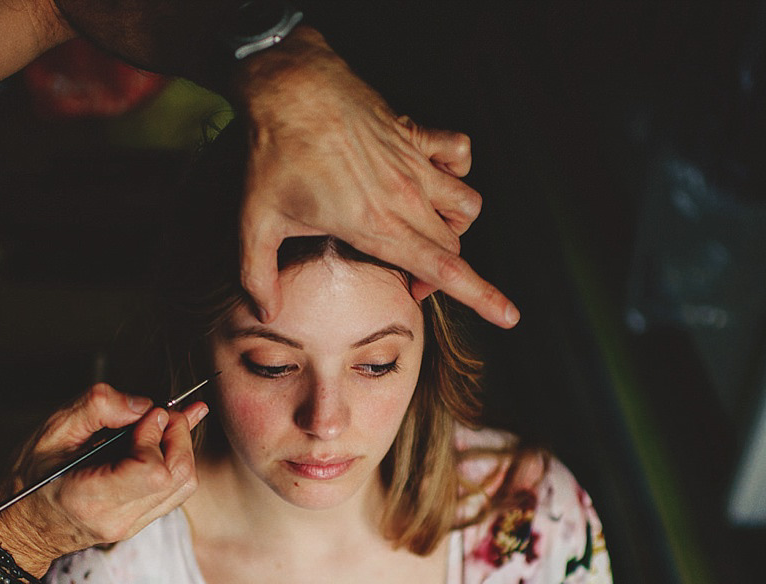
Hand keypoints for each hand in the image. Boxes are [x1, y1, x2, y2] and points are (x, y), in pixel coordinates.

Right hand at [0, 383, 206, 572]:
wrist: (24, 525)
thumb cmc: (30, 478)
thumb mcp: (52, 431)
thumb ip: (97, 408)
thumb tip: (143, 405)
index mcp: (90, 498)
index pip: (152, 470)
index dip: (156, 434)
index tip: (145, 414)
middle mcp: (117, 518)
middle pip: (178, 477)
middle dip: (178, 436)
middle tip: (159, 414)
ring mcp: (132, 525)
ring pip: (184, 485)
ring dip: (180, 447)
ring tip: (160, 424)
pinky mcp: (141, 522)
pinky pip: (175, 491)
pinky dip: (175, 460)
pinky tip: (165, 438)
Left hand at [235, 27, 519, 328]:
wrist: (289, 85)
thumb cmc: (274, 151)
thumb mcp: (255, 221)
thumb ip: (257, 275)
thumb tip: (265, 312)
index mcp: (376, 225)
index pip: (443, 269)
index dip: (482, 297)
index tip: (510, 316)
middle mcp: (405, 196)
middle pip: (452, 247)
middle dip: (440, 275)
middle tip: (407, 281)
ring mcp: (414, 163)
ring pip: (466, 204)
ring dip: (455, 227)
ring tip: (425, 235)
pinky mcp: (413, 134)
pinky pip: (459, 153)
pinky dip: (457, 169)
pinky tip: (436, 178)